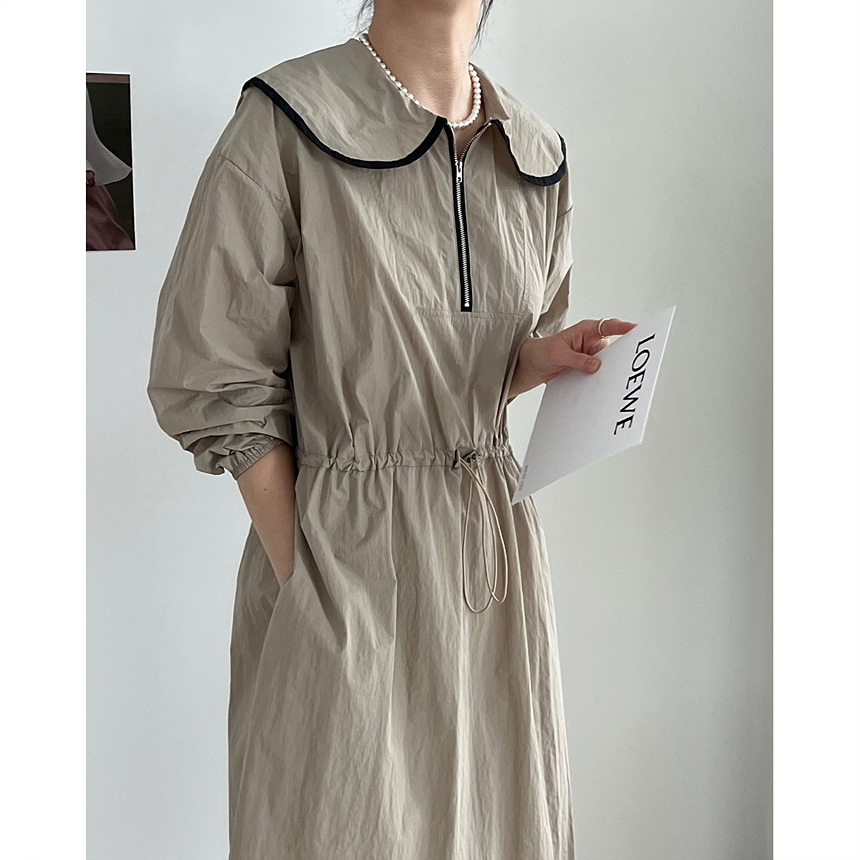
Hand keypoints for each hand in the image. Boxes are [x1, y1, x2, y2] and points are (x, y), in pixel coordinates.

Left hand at [508, 317, 637, 397]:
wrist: (530, 366)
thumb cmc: (541, 352)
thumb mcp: (557, 354)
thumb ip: (577, 360)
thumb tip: (596, 365)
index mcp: (585, 330)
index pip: (608, 326)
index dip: (622, 327)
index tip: (635, 329)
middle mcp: (591, 342)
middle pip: (613, 348)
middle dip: (621, 356)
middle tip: (628, 365)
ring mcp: (590, 357)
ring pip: (607, 364)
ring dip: (610, 372)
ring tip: (615, 381)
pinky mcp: (587, 369)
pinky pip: (598, 375)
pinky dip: (600, 381)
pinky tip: (601, 389)